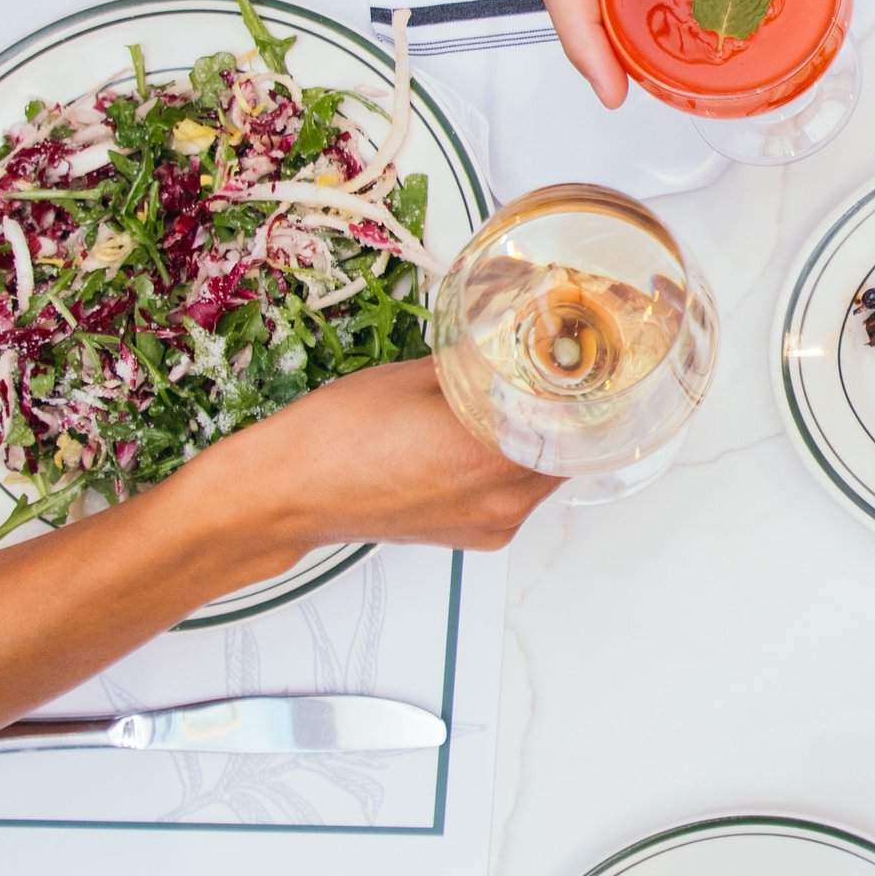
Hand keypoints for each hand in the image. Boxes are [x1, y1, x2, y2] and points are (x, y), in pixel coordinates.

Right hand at [198, 359, 558, 557]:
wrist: (286, 494)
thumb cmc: (335, 437)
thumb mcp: (419, 374)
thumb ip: (481, 359)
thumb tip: (514, 338)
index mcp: (495, 455)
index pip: (579, 420)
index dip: (588, 387)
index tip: (588, 363)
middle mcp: (502, 500)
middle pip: (570, 449)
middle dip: (565, 412)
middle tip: (555, 374)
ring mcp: (490, 525)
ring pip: (545, 475)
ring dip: (541, 441)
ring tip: (516, 404)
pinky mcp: (474, 537)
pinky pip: (516, 495)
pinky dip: (514, 466)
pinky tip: (486, 439)